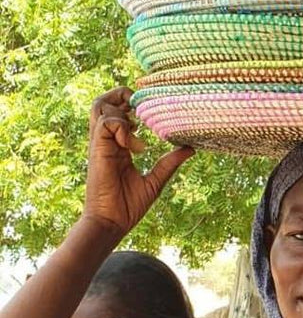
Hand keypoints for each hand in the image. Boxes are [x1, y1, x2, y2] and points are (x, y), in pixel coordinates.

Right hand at [83, 88, 192, 239]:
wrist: (113, 222)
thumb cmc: (129, 206)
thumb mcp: (156, 180)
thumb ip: (169, 162)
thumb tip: (189, 148)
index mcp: (118, 146)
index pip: (117, 113)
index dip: (130, 104)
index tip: (149, 111)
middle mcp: (106, 142)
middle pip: (103, 102)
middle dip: (122, 95)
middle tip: (141, 107)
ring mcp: (100, 144)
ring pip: (100, 106)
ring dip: (121, 109)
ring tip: (138, 126)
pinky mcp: (97, 150)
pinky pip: (106, 123)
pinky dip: (123, 127)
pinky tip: (136, 146)